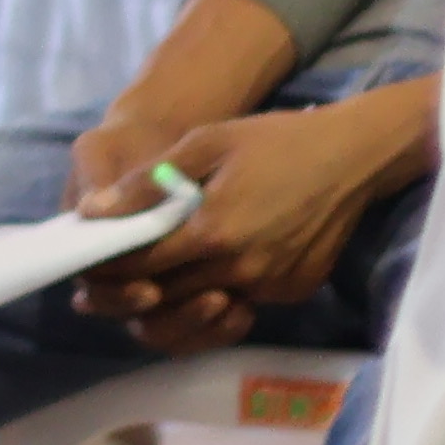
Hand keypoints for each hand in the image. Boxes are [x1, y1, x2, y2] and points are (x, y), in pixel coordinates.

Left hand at [80, 98, 397, 350]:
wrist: (356, 155)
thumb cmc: (276, 140)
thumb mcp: (206, 142)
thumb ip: (148, 183)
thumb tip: (94, 211)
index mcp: (213, 232)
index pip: (140, 265)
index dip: (108, 266)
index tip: (88, 260)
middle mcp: (241, 269)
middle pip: (168, 294)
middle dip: (135, 285)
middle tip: (111, 273)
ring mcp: (271, 285)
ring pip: (203, 304)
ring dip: (176, 294)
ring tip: (156, 272)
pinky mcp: (293, 291)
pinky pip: (243, 300)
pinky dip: (219, 290)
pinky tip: (209, 268)